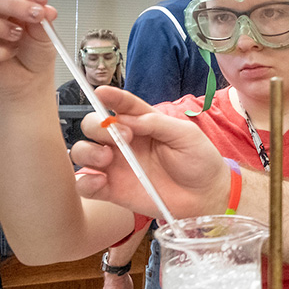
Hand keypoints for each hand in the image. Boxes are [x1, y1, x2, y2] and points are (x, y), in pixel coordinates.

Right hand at [70, 86, 230, 220]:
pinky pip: (85, 184)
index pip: (121, 105)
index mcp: (142, 124)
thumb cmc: (199, 160)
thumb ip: (156, 123)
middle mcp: (124, 142)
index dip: (110, 97)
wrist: (206, 195)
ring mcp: (116, 166)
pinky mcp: (113, 190)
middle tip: (122, 136)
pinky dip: (85, 182)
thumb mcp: (185, 134)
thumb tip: (127, 118)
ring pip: (82, 152)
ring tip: (107, 158)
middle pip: (93, 125)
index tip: (102, 92)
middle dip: (98, 127)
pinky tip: (100, 181)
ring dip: (87, 152)